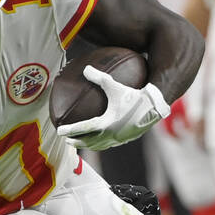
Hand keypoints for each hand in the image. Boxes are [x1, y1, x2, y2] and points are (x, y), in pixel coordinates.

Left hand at [56, 65, 170, 150]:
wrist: (155, 106)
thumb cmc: (134, 95)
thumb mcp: (114, 86)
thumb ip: (99, 77)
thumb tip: (85, 68)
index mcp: (106, 124)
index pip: (83, 129)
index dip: (69, 130)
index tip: (59, 131)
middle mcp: (111, 134)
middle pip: (89, 142)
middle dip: (76, 142)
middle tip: (66, 139)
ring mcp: (119, 139)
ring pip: (99, 146)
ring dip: (88, 146)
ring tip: (79, 143)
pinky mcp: (126, 139)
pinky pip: (110, 144)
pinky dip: (101, 144)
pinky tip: (99, 140)